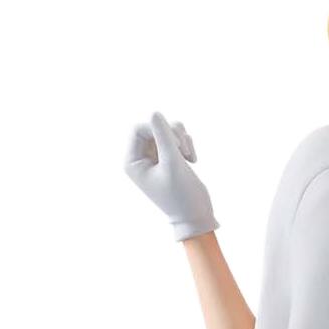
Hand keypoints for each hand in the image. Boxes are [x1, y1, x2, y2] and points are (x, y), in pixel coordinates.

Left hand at [124, 112, 218, 241]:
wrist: (197, 216)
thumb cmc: (182, 196)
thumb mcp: (173, 164)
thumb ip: (164, 137)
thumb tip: (154, 112)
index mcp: (132, 162)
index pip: (138, 129)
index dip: (157, 129)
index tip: (174, 144)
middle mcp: (140, 158)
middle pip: (153, 126)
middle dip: (172, 134)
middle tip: (185, 150)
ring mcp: (154, 157)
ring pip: (166, 129)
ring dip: (181, 138)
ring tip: (189, 155)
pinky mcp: (168, 157)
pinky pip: (175, 137)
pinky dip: (186, 144)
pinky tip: (193, 159)